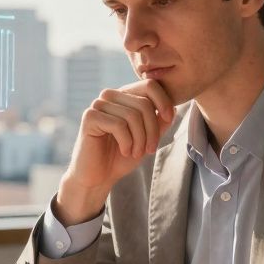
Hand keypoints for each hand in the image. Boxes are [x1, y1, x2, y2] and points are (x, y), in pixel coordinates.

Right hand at [56, 80, 174, 224]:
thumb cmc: (121, 157)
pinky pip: (119, 125)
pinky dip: (127, 142)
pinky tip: (124, 151)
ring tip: (136, 153)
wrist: (97, 177)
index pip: (149, 85)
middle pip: (144, 103)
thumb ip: (159, 122)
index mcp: (124, 96)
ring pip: (133, 116)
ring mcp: (98, 104)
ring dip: (140, 140)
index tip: (168, 120)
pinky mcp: (90, 117)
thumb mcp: (147, 138)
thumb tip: (174, 107)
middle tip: (149, 150)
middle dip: (152, 130)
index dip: (163, 101)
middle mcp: (110, 96)